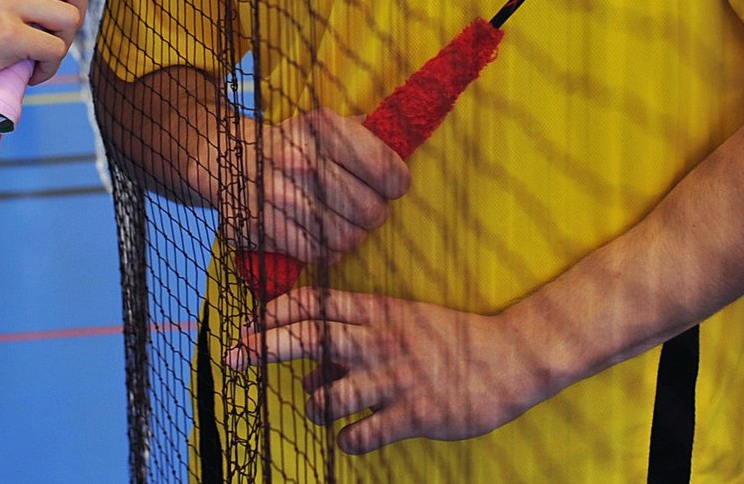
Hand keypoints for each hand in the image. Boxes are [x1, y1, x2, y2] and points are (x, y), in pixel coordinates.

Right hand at [225, 107, 408, 264]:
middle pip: (371, 211)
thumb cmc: (294, 146)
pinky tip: (316, 233)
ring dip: (350, 235)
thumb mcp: (325, 125)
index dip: (396, 182)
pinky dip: (325, 250)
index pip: (386, 169)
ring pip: (348, 238)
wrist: (232, 161)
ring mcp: (279, 195)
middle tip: (362, 207)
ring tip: (338, 220)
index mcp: (323, 128)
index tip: (389, 184)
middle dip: (373, 213)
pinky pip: (320, 255)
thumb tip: (406, 138)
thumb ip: (366, 131)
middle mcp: (301, 159)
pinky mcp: (264, 227)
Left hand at [226, 288, 547, 452]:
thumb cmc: (451, 338)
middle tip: (232, 357)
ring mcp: (395, 380)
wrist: (511, 357)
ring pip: (327, 394)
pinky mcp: (413, 415)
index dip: (274, 312)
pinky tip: (350, 437)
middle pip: (307, 339)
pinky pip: (360, 433)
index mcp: (378, 311)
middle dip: (262, 347)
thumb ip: (358, 331)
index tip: (247, 325)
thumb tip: (313, 358)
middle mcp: (379, 342)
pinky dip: (346, 439)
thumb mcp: (403, 319)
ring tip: (317, 407)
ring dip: (312, 404)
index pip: (314, 303)